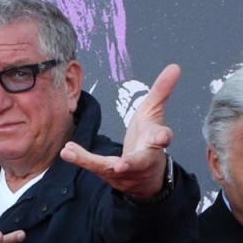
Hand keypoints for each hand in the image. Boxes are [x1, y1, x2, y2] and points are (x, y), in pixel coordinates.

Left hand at [61, 64, 179, 197]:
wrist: (147, 176)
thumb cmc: (150, 140)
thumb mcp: (155, 112)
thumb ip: (162, 91)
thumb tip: (175, 66)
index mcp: (155, 142)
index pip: (161, 138)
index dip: (163, 137)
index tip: (164, 137)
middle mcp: (142, 160)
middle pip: (138, 161)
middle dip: (131, 163)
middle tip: (122, 165)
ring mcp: (125, 170)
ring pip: (109, 168)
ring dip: (91, 162)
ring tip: (71, 152)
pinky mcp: (109, 174)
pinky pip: (94, 167)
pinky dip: (80, 159)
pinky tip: (66, 151)